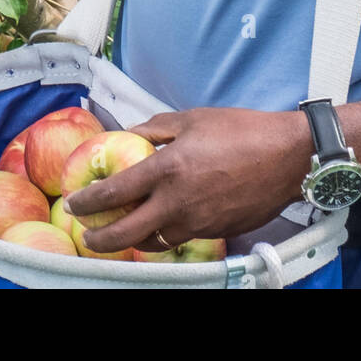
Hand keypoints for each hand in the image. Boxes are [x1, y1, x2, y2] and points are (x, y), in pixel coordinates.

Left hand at [63, 107, 312, 254]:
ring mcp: (197, 222)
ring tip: (122, 231)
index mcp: (167, 169)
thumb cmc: (240, 130)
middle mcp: (177, 202)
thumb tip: (128, 135)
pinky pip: (180, 239)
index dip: (88, 202)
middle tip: (87, 235)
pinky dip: (164, 236)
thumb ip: (155, 128)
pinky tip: (160, 225)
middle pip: (126, 232)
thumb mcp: (192, 118)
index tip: (73, 205)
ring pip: (153, 241)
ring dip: (133, 240)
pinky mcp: (216, 232)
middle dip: (100, 238)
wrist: (287, 157)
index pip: (115, 193)